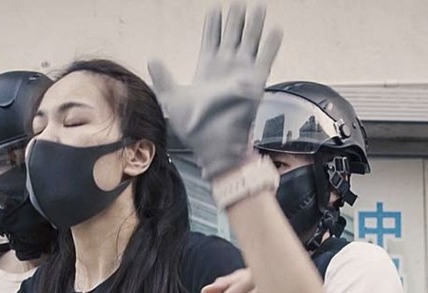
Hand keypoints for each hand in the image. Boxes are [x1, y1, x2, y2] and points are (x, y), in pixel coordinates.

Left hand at [148, 3, 281, 178]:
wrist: (212, 144)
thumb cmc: (193, 128)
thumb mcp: (171, 99)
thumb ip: (164, 78)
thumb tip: (152, 59)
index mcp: (207, 69)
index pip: (212, 40)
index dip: (214, 25)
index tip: (215, 8)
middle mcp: (226, 69)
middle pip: (233, 36)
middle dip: (236, 19)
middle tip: (238, 2)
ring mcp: (242, 74)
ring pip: (250, 42)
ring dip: (254, 25)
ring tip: (258, 7)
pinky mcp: (255, 83)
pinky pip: (265, 60)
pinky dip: (271, 45)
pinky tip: (275, 29)